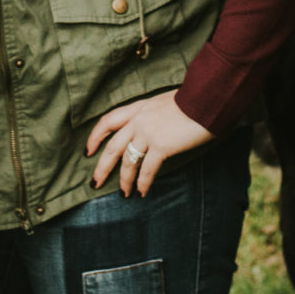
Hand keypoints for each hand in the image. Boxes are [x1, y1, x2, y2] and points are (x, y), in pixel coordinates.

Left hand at [86, 93, 215, 196]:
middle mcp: (138, 120)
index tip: (89, 150)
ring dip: (124, 180)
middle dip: (102, 167)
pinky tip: (142, 192)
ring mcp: (148, 133)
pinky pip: (147, 169)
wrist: (206, 100)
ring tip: (124, 193)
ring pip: (127, 162)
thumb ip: (152, 115)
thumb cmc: (193, 101)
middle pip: (112, 147)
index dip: (95, 137)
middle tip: (95, 182)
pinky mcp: (161, 146)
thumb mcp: (164, 103)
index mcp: (138, 108)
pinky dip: (143, 183)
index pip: (108, 121)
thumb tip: (152, 130)